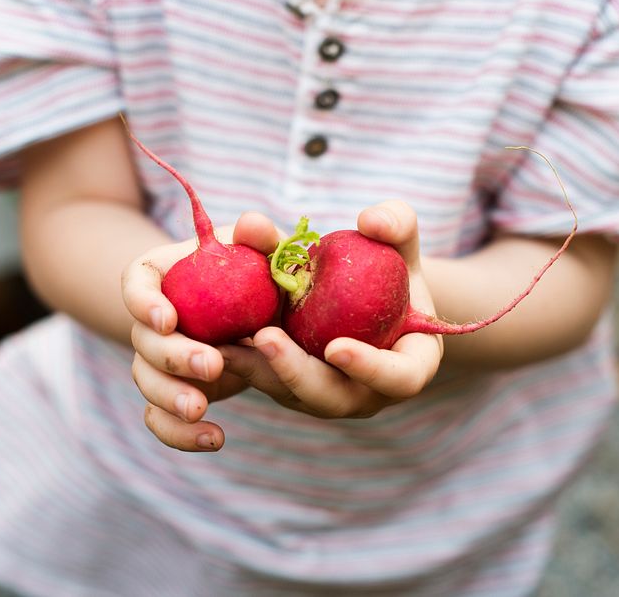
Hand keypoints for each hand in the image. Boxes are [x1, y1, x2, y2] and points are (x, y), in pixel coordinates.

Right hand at [121, 211, 280, 450]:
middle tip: (211, 364)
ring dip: (171, 398)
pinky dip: (180, 435)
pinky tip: (214, 439)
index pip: (136, 284)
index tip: (168, 318)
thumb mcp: (260, 251)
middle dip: (173, 356)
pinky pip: (162, 421)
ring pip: (147, 383)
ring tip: (201, 409)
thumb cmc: (254, 272)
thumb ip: (260, 238)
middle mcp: (151, 322)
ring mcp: (159, 362)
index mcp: (161, 278)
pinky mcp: (174, 395)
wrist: (255, 313)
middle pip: (143, 341)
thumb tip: (253, 225)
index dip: (144, 303)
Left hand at [221, 200, 443, 418]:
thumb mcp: (399, 238)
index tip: (336, 347)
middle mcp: (368, 391)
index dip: (370, 369)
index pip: (397, 379)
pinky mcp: (292, 388)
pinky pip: (266, 381)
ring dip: (257, 370)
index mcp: (408, 364)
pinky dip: (241, 362)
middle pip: (333, 397)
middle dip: (296, 372)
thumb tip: (371, 220)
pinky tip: (210, 340)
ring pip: (291, 394)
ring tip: (223, 343)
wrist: (361, 287)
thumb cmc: (390, 261)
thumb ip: (396, 223)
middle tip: (265, 337)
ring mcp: (327, 395)